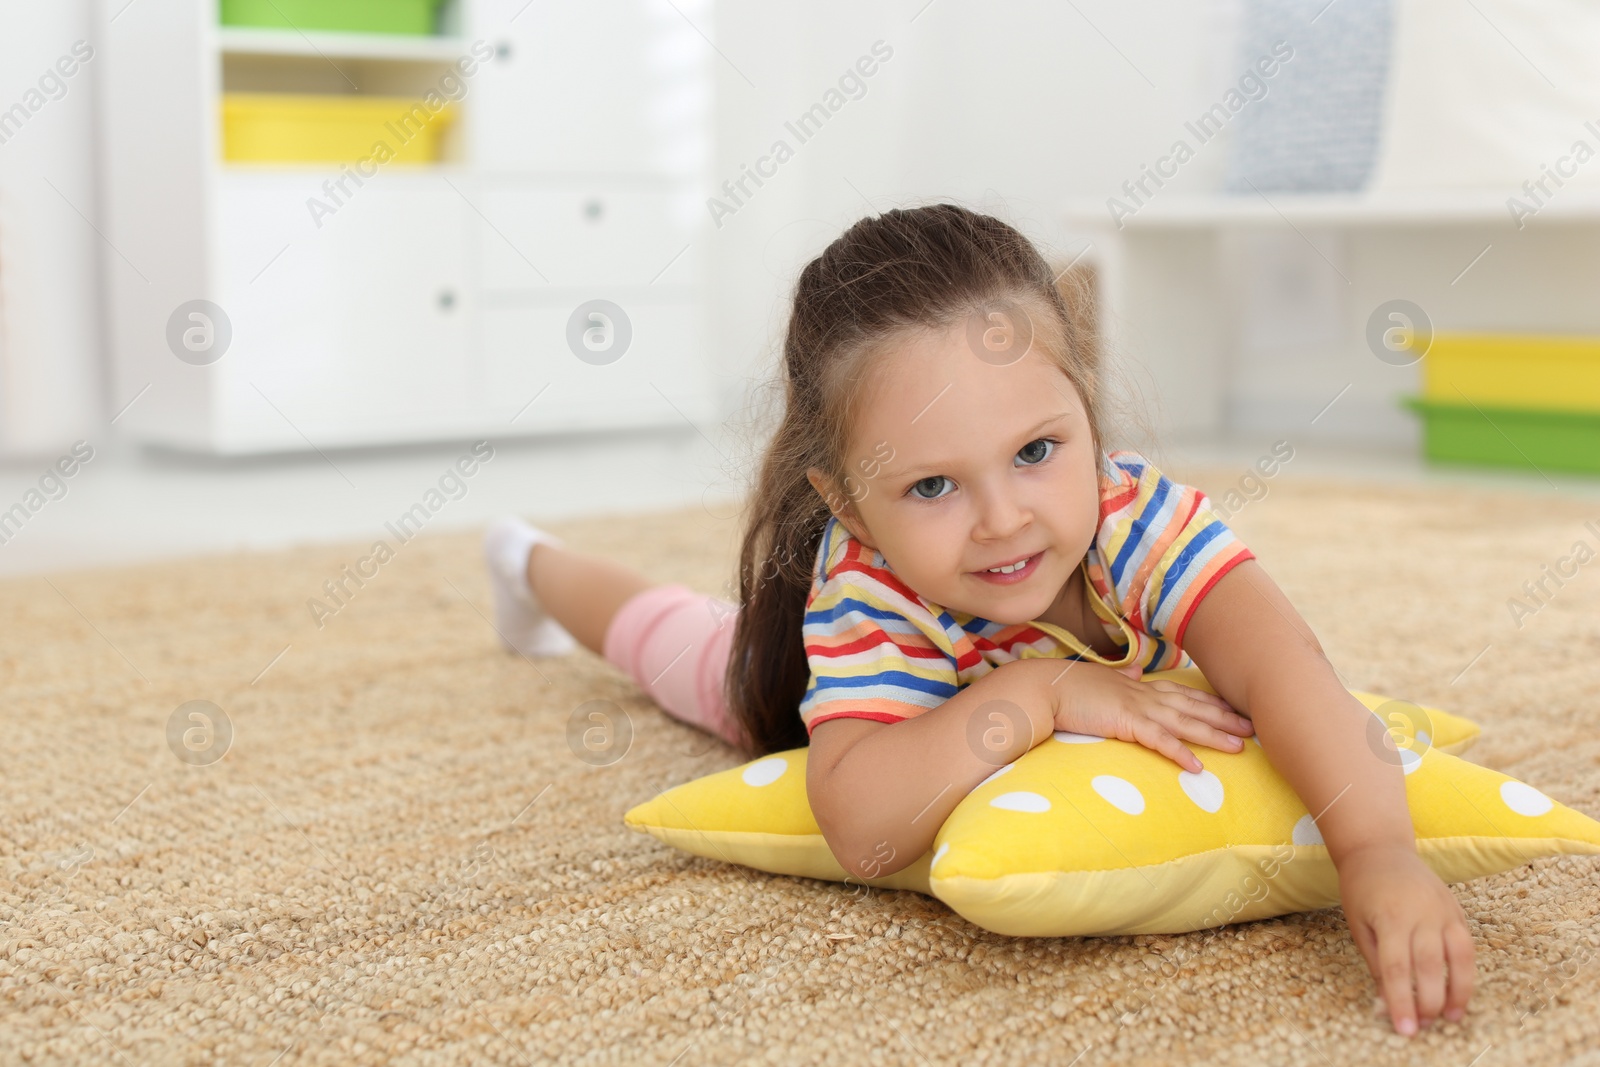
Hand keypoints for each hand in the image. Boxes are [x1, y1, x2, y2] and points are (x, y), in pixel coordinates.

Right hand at [1047, 661, 1255, 773]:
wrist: (1046, 688)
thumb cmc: (1070, 687)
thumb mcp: (1104, 680)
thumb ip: (1124, 678)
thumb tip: (1138, 671)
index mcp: (1141, 686)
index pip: (1184, 694)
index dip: (1211, 703)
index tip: (1234, 709)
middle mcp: (1146, 694)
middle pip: (1194, 707)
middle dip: (1225, 718)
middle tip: (1254, 727)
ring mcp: (1138, 708)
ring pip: (1185, 723)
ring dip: (1214, 735)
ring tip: (1240, 747)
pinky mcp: (1126, 723)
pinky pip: (1159, 741)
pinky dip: (1179, 753)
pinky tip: (1196, 767)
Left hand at [1337, 844, 1474, 1035]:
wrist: (1380, 850)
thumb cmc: (1362, 890)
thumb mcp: (1359, 926)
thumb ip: (1376, 963)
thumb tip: (1389, 1003)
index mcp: (1390, 918)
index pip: (1397, 969)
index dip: (1402, 1002)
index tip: (1404, 1029)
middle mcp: (1421, 914)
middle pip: (1430, 968)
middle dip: (1428, 1003)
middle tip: (1424, 1026)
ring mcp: (1443, 910)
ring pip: (1459, 958)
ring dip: (1457, 992)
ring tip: (1451, 1017)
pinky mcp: (1456, 910)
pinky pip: (1467, 946)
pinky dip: (1466, 972)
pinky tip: (1460, 991)